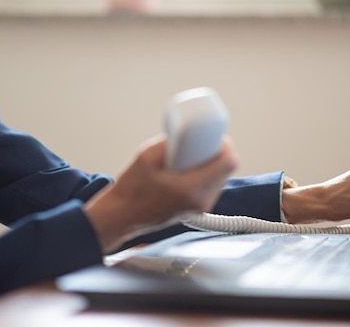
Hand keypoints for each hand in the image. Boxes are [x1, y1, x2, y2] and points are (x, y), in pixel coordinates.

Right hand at [84, 135, 237, 251]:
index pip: (227, 163)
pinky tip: (189, 171)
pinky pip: (211, 188)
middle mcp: (200, 200)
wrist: (122, 216)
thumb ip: (170, 143)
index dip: (226, 146)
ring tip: (192, 158)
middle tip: (201, 144)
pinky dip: (206, 175)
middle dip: (217, 153)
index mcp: (190, 188)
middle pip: (226, 170)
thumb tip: (187, 134)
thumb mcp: (146, 157)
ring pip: (221, 179)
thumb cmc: (131, 190)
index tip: (216, 137)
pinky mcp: (197, 211)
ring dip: (212, 165)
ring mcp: (200, 208)